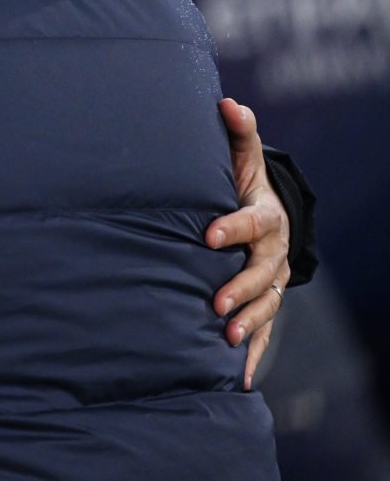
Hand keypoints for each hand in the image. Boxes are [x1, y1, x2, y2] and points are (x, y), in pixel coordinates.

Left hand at [204, 98, 289, 389]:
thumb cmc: (243, 187)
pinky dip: (251, 355)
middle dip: (240, 287)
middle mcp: (272, 254)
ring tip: (225, 337)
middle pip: (261, 273)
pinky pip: (262, 333)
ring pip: (265, 307)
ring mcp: (271, 283)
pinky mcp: (264, 305)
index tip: (208, 234)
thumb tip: (227, 102)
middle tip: (216, 301)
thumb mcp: (243, 161)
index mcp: (263, 218)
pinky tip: (237, 378)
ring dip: (248, 323)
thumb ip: (237, 135)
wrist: (270, 221)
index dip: (231, 228)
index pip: (251, 222)